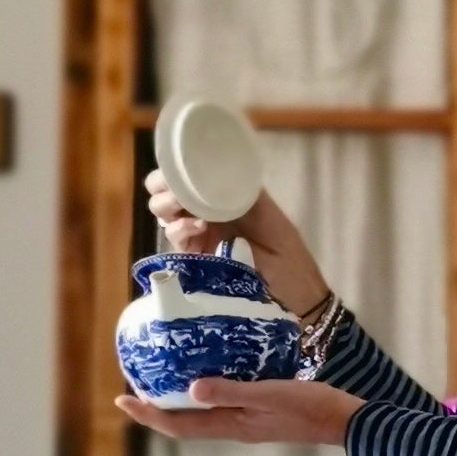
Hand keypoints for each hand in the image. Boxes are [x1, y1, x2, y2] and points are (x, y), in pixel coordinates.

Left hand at [116, 376, 359, 445]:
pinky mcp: (259, 411)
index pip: (180, 426)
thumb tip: (192, 389)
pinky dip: (204, 390)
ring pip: (201, 413)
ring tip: (161, 378)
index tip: (123, 401)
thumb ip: (232, 391)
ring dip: (178, 400)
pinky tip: (206, 371)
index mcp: (232, 425)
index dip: (149, 416)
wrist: (345, 420)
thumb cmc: (311, 406)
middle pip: (185, 422)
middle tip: (135, 385)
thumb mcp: (270, 394)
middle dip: (157, 408)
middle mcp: (234, 426)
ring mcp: (247, 421)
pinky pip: (221, 402)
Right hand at [142, 171, 329, 316]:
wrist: (294, 290)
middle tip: (176, 190)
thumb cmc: (286, 249)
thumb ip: (238, 189)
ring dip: (169, 207)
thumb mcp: (264, 210)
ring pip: (164, 217)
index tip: (179, 169)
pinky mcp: (196, 261)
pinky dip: (181, 229)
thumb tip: (213, 166)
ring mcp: (197, 237)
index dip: (171, 170)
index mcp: (218, 198)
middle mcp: (202, 214)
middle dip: (163, 188)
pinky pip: (177, 241)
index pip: (182, 178)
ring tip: (185, 207)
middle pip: (163, 195)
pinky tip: (199, 226)